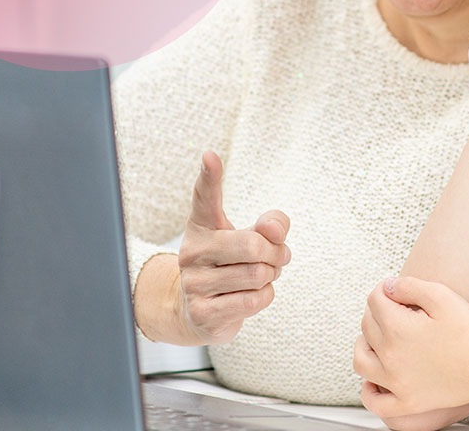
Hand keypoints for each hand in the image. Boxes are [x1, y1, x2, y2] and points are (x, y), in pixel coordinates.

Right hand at [174, 151, 290, 343]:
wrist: (201, 313)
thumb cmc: (232, 266)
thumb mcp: (251, 239)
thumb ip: (271, 225)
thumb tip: (274, 228)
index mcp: (203, 225)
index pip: (205, 197)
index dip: (210, 176)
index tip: (210, 155)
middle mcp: (192, 251)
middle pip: (253, 245)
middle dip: (275, 254)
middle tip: (276, 258)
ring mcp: (194, 283)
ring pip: (257, 274)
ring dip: (270, 277)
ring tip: (260, 277)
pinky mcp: (203, 312)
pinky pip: (254, 299)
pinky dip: (264, 296)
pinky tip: (250, 296)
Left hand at [354, 276, 468, 417]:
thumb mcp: (443, 296)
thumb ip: (410, 285)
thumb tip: (389, 287)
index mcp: (397, 328)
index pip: (374, 301)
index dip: (383, 289)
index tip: (393, 290)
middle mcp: (390, 355)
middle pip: (367, 326)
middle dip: (377, 312)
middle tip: (392, 309)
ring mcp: (396, 382)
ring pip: (361, 361)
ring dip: (363, 345)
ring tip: (374, 339)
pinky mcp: (407, 402)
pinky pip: (376, 402)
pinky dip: (368, 392)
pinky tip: (374, 382)